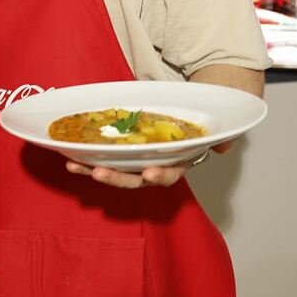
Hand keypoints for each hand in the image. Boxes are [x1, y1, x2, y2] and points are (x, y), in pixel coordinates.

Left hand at [66, 142, 224, 188]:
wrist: (185, 117)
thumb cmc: (195, 127)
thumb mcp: (213, 131)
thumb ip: (220, 138)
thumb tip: (225, 146)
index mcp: (175, 165)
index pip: (168, 175)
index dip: (159, 175)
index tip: (149, 173)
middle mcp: (153, 169)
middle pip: (134, 179)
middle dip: (116, 178)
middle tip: (99, 173)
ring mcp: (135, 164)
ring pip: (114, 172)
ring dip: (94, 171)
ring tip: (75, 166)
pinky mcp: (120, 155)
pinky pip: (103, 161)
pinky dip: (87, 161)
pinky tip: (70, 158)